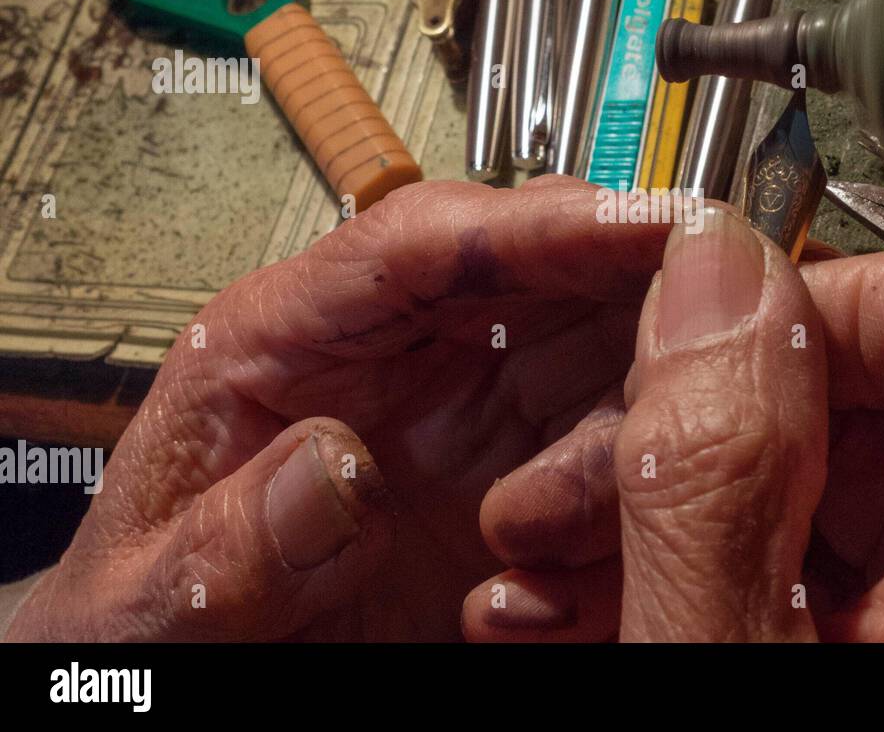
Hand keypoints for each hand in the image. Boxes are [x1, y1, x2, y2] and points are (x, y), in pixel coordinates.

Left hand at [5, 177, 669, 640]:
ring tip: (589, 503)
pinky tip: (584, 560)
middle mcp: (401, 355)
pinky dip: (630, 486)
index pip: (418, 240)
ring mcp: (471, 411)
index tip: (642, 221)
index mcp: (289, 339)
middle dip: (629, 284)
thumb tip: (330, 464)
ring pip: (598, 354)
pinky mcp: (521, 471)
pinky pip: (612, 444)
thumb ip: (232, 541)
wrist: (208, 673)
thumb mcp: (159, 601)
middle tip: (713, 314)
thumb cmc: (165, 619)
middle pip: (540, 270)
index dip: (538, 223)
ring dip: (632, 409)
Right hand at [462, 206, 883, 640]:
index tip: (685, 345)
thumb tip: (706, 272)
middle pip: (860, 384)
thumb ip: (714, 472)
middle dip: (676, 420)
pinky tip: (586, 608)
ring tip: (541, 564)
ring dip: (653, 500)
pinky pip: (798, 560)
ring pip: (804, 477)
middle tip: (564, 486)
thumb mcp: (726, 656)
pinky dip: (688, 568)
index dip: (805, 292)